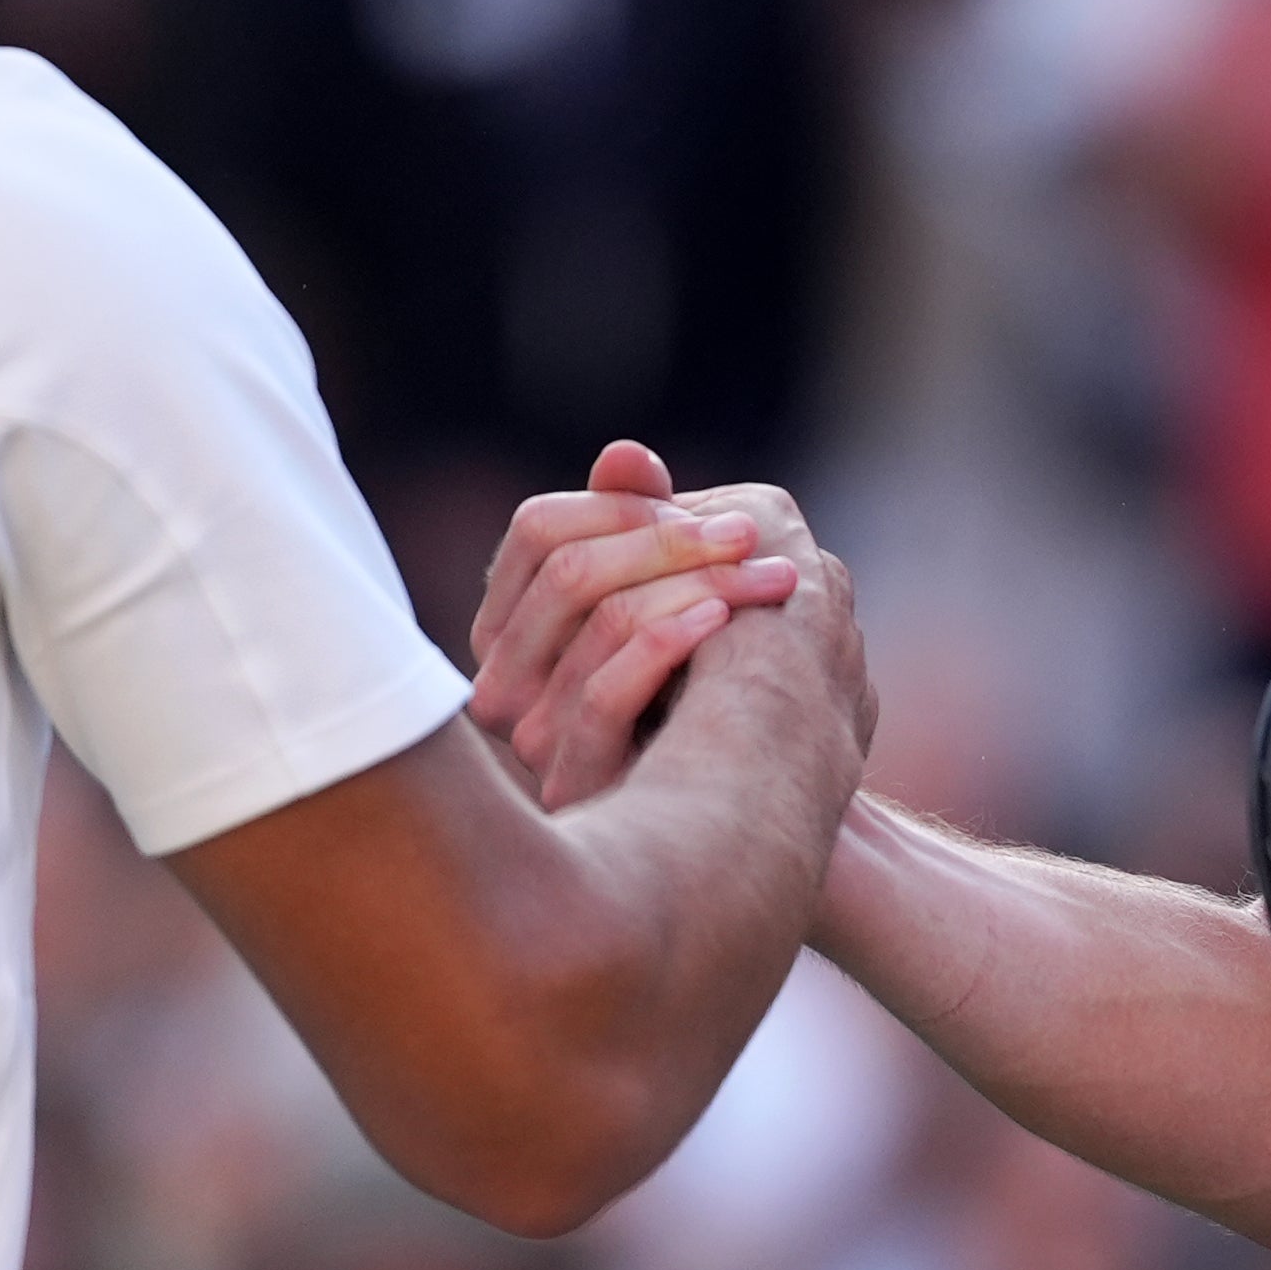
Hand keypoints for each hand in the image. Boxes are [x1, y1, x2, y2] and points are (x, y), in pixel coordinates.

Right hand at [465, 442, 860, 810]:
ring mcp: (528, 733)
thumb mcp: (669, 602)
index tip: (712, 515)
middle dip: (670, 540)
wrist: (738, 815)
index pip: (539, 528)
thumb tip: (626, 454)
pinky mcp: (569, 778)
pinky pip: (607, 689)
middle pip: (570, 566)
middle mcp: (499, 678)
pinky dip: (670, 641)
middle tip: (755, 537)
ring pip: (597, 615)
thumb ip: (640, 525)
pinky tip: (727, 628)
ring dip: (695, 583)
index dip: (626, 509)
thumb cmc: (699, 695)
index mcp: (509, 624)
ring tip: (771, 581)